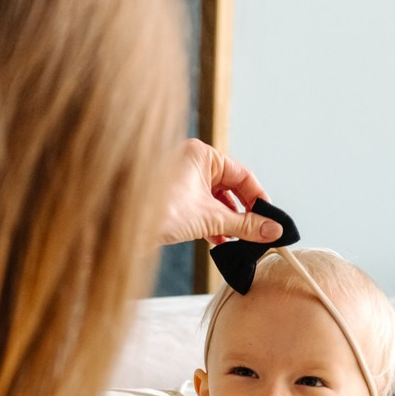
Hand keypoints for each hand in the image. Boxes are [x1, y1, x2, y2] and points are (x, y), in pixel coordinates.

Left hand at [158, 138, 280, 248]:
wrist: (123, 229)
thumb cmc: (158, 211)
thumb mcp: (211, 218)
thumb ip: (245, 224)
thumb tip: (272, 230)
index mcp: (201, 154)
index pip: (242, 174)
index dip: (258, 198)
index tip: (269, 218)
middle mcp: (191, 163)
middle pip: (229, 188)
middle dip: (243, 212)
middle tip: (257, 232)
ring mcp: (181, 181)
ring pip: (215, 201)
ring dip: (228, 221)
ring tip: (238, 240)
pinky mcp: (173, 199)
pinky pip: (201, 208)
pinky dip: (212, 224)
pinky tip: (219, 241)